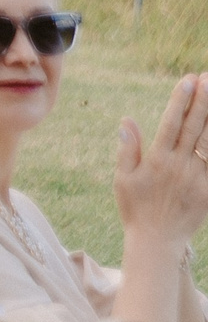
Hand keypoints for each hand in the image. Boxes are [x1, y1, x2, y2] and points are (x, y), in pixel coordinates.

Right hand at [115, 75, 207, 244]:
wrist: (157, 240)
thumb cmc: (135, 208)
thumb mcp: (122, 179)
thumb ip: (128, 149)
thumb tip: (127, 121)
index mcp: (156, 160)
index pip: (170, 123)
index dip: (180, 101)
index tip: (188, 80)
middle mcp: (179, 165)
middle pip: (195, 127)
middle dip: (203, 100)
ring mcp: (198, 177)